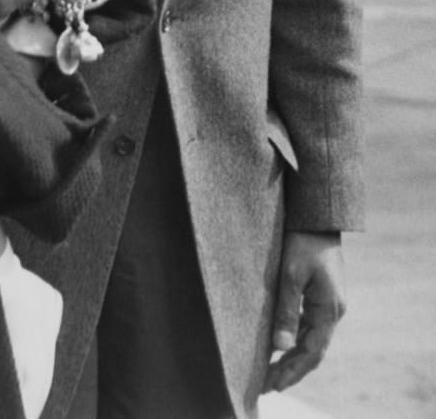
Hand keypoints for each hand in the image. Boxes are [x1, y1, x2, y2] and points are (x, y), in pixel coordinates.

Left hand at [263, 231, 346, 392]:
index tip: (273, 384)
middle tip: (267, 385)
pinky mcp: (322, 293)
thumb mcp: (290, 275)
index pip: (312, 352)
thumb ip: (286, 311)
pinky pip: (309, 324)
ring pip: (312, 338)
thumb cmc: (302, 241)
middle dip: (291, 369)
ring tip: (271, 370)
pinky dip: (296, 337)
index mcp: (329, 309)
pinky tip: (281, 343)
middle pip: (313, 350)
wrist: (317, 215)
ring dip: (293, 355)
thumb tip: (280, 347)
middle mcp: (333, 310)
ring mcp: (329, 302)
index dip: (293, 371)